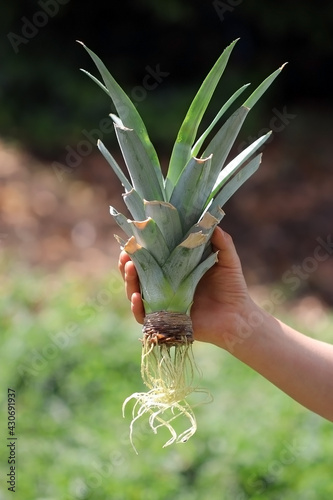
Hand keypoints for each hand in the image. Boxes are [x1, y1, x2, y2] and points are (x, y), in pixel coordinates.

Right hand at [118, 227, 251, 348]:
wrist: (239, 317)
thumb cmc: (232, 287)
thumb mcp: (226, 260)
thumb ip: (221, 241)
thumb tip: (211, 218)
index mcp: (174, 270)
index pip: (149, 258)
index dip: (136, 249)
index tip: (131, 238)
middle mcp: (164, 286)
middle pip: (136, 275)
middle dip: (127, 264)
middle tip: (125, 255)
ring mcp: (163, 303)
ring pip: (135, 293)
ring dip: (129, 281)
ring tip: (130, 269)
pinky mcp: (165, 320)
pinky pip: (143, 316)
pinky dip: (136, 308)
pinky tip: (136, 297)